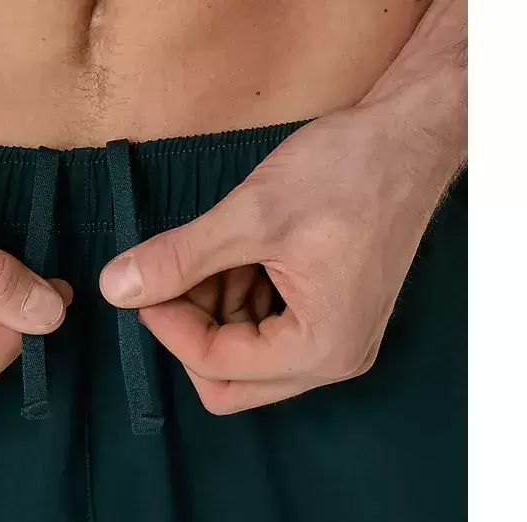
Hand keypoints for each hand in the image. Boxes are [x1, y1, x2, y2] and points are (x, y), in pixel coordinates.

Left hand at [99, 105, 462, 414]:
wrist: (411, 136)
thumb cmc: (348, 172)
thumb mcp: (252, 214)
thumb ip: (179, 257)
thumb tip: (115, 288)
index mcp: (320, 347)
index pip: (217, 366)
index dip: (168, 326)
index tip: (142, 282)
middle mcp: (333, 360)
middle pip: (230, 380)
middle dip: (192, 329)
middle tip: (175, 275)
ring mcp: (335, 341)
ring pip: (244, 356)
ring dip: (213, 311)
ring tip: (215, 251)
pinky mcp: (331, 318)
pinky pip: (266, 332)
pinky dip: (238, 299)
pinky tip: (236, 254)